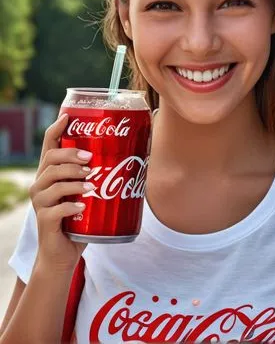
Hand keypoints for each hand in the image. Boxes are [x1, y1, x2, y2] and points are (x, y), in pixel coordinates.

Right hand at [29, 113, 93, 272]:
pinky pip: (56, 209)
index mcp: (51, 173)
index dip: (56, 128)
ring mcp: (41, 202)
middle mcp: (41, 184)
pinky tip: (83, 206)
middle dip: (71, 156)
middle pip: (51, 159)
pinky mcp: (44, 221)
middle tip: (90, 159)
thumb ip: (101, 177)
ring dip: (74, 180)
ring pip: (53, 182)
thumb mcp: (88, 194)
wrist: (64, 252)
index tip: (68, 117)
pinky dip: (72, 206)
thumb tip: (139, 159)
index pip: (48, 145)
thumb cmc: (80, 219)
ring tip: (92, 184)